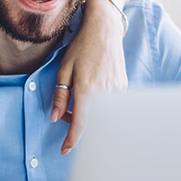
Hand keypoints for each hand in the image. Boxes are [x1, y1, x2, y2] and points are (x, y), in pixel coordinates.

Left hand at [52, 0, 127, 153]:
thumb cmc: (81, 47)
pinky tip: (89, 94)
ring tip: (76, 99)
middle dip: (77, 125)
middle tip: (66, 114)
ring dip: (87, 115)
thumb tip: (56, 118)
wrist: (104, 30)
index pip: (80, 124)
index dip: (72, 140)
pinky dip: (97, 107)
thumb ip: (60, 95)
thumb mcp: (64, 69)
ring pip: (101, 116)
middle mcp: (105, 93)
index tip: (64, 150)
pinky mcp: (124, 88)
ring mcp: (118, 91)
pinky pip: (110, 107)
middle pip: (92, 123)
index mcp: (87, 89)